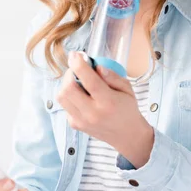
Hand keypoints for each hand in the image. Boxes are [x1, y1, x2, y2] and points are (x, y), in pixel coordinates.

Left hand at [58, 51, 153, 166]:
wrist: (127, 135)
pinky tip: (81, 95)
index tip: (75, 54)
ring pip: (62, 97)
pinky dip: (70, 96)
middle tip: (77, 68)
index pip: (89, 81)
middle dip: (69, 73)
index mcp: (108, 102)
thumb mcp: (127, 89)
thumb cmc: (128, 109)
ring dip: (66, 84)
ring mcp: (82, 121)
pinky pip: (65, 105)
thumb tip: (96, 65)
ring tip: (77, 81)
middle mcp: (92, 113)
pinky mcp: (75, 125)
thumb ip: (112, 76)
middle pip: (68, 89)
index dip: (79, 64)